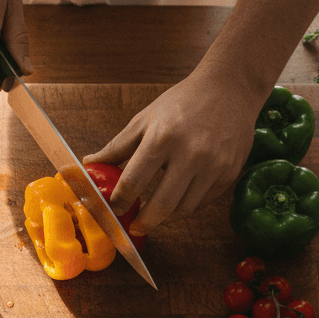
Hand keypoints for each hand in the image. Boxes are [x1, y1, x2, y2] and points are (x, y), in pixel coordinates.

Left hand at [83, 73, 259, 232]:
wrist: (229, 89)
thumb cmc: (182, 102)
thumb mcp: (145, 119)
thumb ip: (117, 146)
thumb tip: (89, 164)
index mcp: (162, 137)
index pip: (133, 181)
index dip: (120, 201)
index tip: (114, 209)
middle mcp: (190, 154)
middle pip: (162, 205)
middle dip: (143, 222)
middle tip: (134, 227)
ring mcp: (213, 166)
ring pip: (184, 209)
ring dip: (165, 218)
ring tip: (153, 216)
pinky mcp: (229, 173)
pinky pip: (203, 202)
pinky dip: (186, 206)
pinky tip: (175, 202)